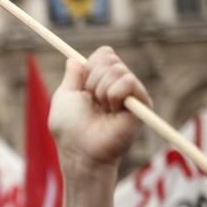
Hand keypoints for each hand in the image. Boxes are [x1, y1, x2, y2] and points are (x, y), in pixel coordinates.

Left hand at [50, 47, 150, 206]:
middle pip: (110, 57)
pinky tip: (112, 112)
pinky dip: (113, 95)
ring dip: (101, 90)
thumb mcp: (64, 97)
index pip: (104, 54)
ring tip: (103, 110)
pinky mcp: (142, 104)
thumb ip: (71, 76)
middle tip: (93, 102)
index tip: (83, 87)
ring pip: (118, 69)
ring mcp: (130, 95)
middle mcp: (117, 86)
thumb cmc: (69, 129)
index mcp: (99, 83)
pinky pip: (128, 82)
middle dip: (93, 79)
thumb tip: (73, 59)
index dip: (91, 65)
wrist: (81, 152)